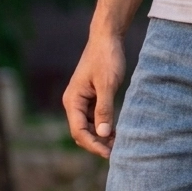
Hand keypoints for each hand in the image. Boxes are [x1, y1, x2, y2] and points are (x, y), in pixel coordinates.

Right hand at [62, 32, 126, 157]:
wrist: (108, 37)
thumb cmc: (106, 57)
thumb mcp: (107, 84)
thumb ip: (104, 109)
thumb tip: (103, 134)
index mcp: (73, 100)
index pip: (79, 131)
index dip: (93, 145)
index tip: (109, 153)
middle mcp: (74, 102)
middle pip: (82, 132)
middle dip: (97, 143)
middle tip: (117, 151)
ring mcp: (83, 100)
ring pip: (89, 126)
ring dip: (101, 136)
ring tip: (119, 143)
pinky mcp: (92, 97)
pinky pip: (95, 117)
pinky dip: (104, 125)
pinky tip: (117, 130)